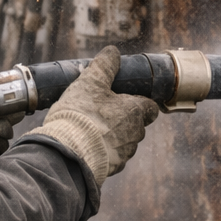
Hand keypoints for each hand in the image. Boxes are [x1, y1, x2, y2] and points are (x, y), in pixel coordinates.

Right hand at [24, 46, 160, 185]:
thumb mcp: (90, 82)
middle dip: (123, 119)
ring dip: (113, 136)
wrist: (69, 152)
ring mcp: (125, 153)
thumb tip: (112, 52)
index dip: (140, 101)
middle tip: (102, 111)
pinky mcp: (112, 168)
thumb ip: (104, 65)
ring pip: (124, 142)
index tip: (126, 98)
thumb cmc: (82, 115)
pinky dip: (103, 151)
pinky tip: (87, 145)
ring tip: (91, 129)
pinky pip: (112, 157)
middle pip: (137, 125)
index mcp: (135, 111)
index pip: (151, 107)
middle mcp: (135, 134)